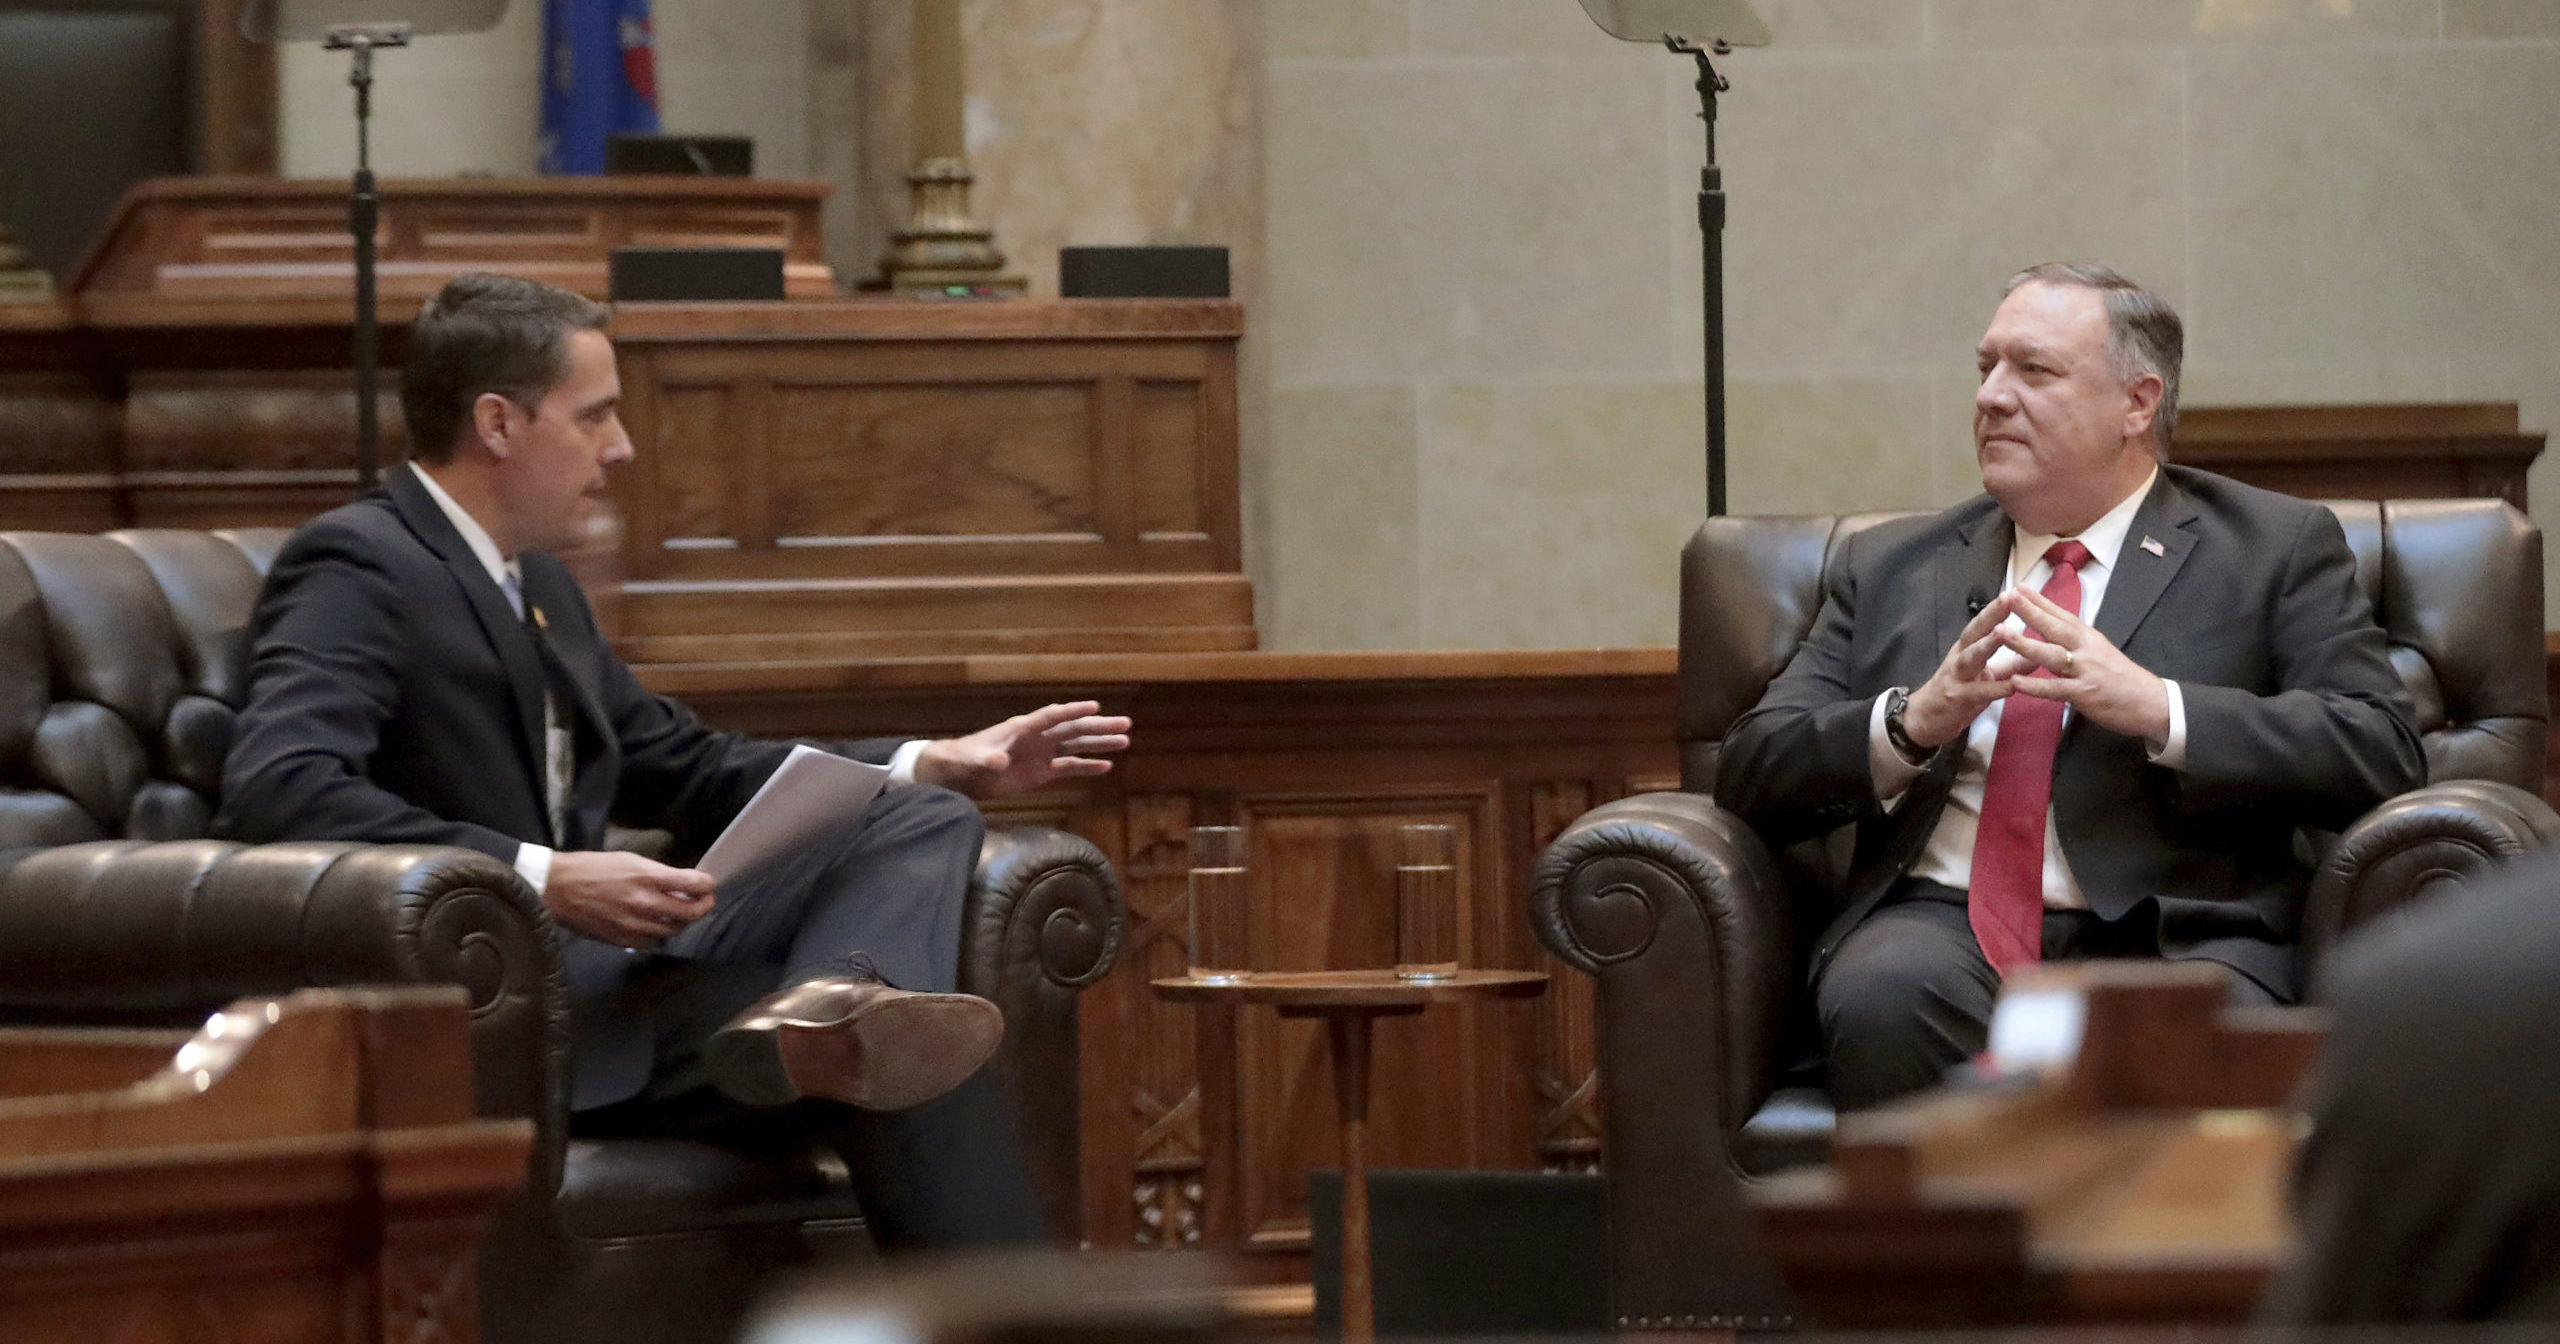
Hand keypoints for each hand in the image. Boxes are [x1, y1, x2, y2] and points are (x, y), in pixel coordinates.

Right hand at [542, 850, 716, 947]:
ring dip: (682, 921)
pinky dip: (660, 933)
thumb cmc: (591, 869)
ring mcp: (635, 925)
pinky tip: (656, 924)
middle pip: (691, 913)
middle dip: (704, 906)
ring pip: (675, 930)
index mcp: (647, 877)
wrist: (558, 890)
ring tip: (681, 912)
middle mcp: (645, 903)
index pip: (693, 884)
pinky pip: (654, 941)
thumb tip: (681, 884)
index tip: (709, 884)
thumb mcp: (629, 860)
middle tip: (705, 901)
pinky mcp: (623, 940)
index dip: (707, 885)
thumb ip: (658, 874)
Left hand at [914, 700, 1132, 798]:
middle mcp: (1037, 738)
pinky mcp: (1040, 773)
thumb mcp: (975, 760)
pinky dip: (1087, 767)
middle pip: (1073, 729)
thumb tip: (998, 761)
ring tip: (1125, 741)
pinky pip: (1068, 768)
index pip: (1052, 716)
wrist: (957, 775)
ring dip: (1099, 744)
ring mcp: (1040, 754)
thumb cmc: (964, 760)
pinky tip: (1106, 767)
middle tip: (1126, 724)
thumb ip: (987, 760)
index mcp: (1022, 729)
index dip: (1072, 711)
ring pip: (1076, 746)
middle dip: (1098, 726)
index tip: (1095, 707)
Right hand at [1902, 592, 2026, 748]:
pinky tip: (2012, 686)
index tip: (2016, 590)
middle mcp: (1959, 658)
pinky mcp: (1956, 699)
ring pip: (1971, 657)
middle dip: (1992, 615)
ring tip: (2005, 632)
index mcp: (1966, 649)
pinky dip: (1995, 688)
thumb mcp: (1986, 676)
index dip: (1998, 608)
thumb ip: (2011, 665)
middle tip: (2009, 598)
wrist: (1923, 720)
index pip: (1982, 624)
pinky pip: (1978, 692)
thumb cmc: (1957, 694)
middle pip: (1974, 632)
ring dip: (1988, 644)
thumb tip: (2038, 652)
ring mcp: (1956, 677)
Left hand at [1996, 585, 2172, 743]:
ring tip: (2001, 633)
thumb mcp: (2099, 654)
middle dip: (2030, 611)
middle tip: (2009, 596)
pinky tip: (2016, 681)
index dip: (2040, 601)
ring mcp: (2085, 671)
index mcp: (2089, 638)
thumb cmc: (2122, 679)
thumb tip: (2052, 633)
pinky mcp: (2084, 694)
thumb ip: (2074, 644)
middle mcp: (2087, 649)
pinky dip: (2035, 686)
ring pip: (2051, 655)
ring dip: (2025, 644)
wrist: (2151, 703)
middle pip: (2055, 627)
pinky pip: (2055, 689)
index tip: (2019, 587)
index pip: (2062, 615)